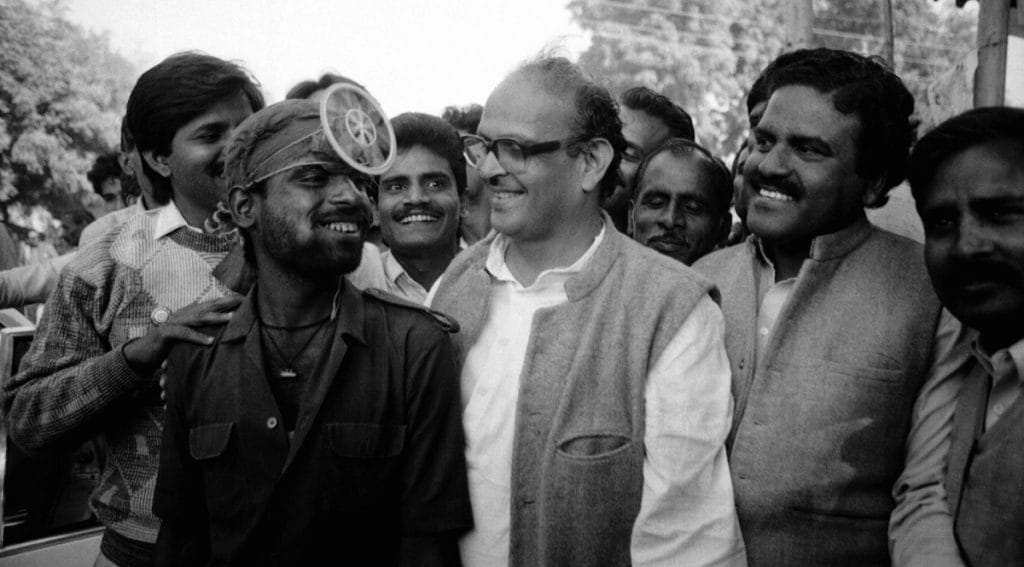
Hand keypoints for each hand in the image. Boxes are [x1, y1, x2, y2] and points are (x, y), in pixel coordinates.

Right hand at [124, 295, 242, 373]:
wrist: (143, 352)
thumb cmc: (172, 344)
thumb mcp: (191, 334)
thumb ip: (206, 328)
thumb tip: (228, 326)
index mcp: (192, 312)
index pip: (215, 303)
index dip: (231, 300)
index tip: (249, 299)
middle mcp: (185, 314)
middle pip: (210, 306)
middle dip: (229, 303)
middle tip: (247, 302)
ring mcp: (175, 322)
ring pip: (199, 318)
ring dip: (217, 318)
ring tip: (233, 318)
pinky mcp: (166, 334)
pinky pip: (184, 334)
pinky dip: (197, 337)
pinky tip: (210, 341)